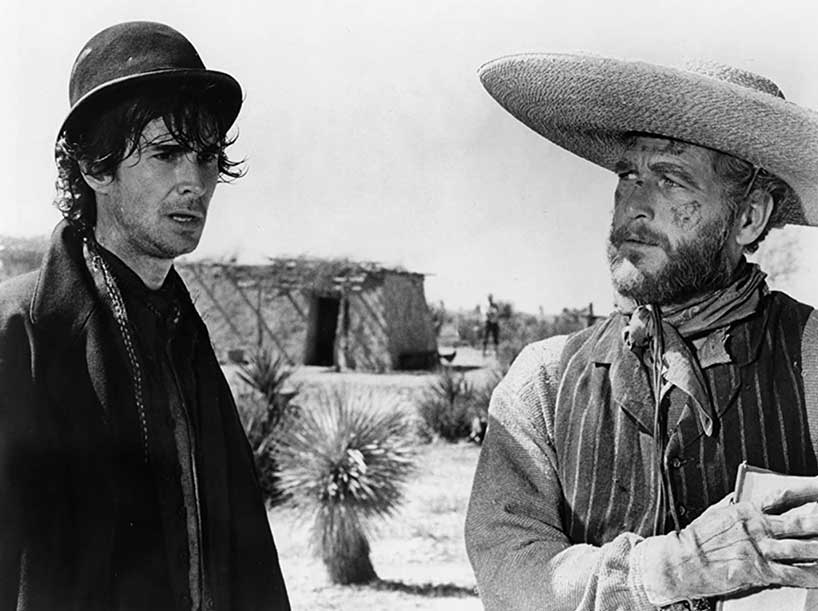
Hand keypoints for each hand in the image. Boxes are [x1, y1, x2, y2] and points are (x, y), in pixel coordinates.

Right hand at [635, 487, 817, 605]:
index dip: (805, 494)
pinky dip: (810, 576)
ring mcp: (759, 550)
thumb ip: (732, 505)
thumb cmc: (694, 539)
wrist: (680, 560)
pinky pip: (792, 574)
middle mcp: (756, 528)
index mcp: (746, 511)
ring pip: (801, 549)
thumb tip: (739, 496)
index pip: (782, 498)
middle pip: (799, 523)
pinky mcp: (759, 571)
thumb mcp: (714, 513)